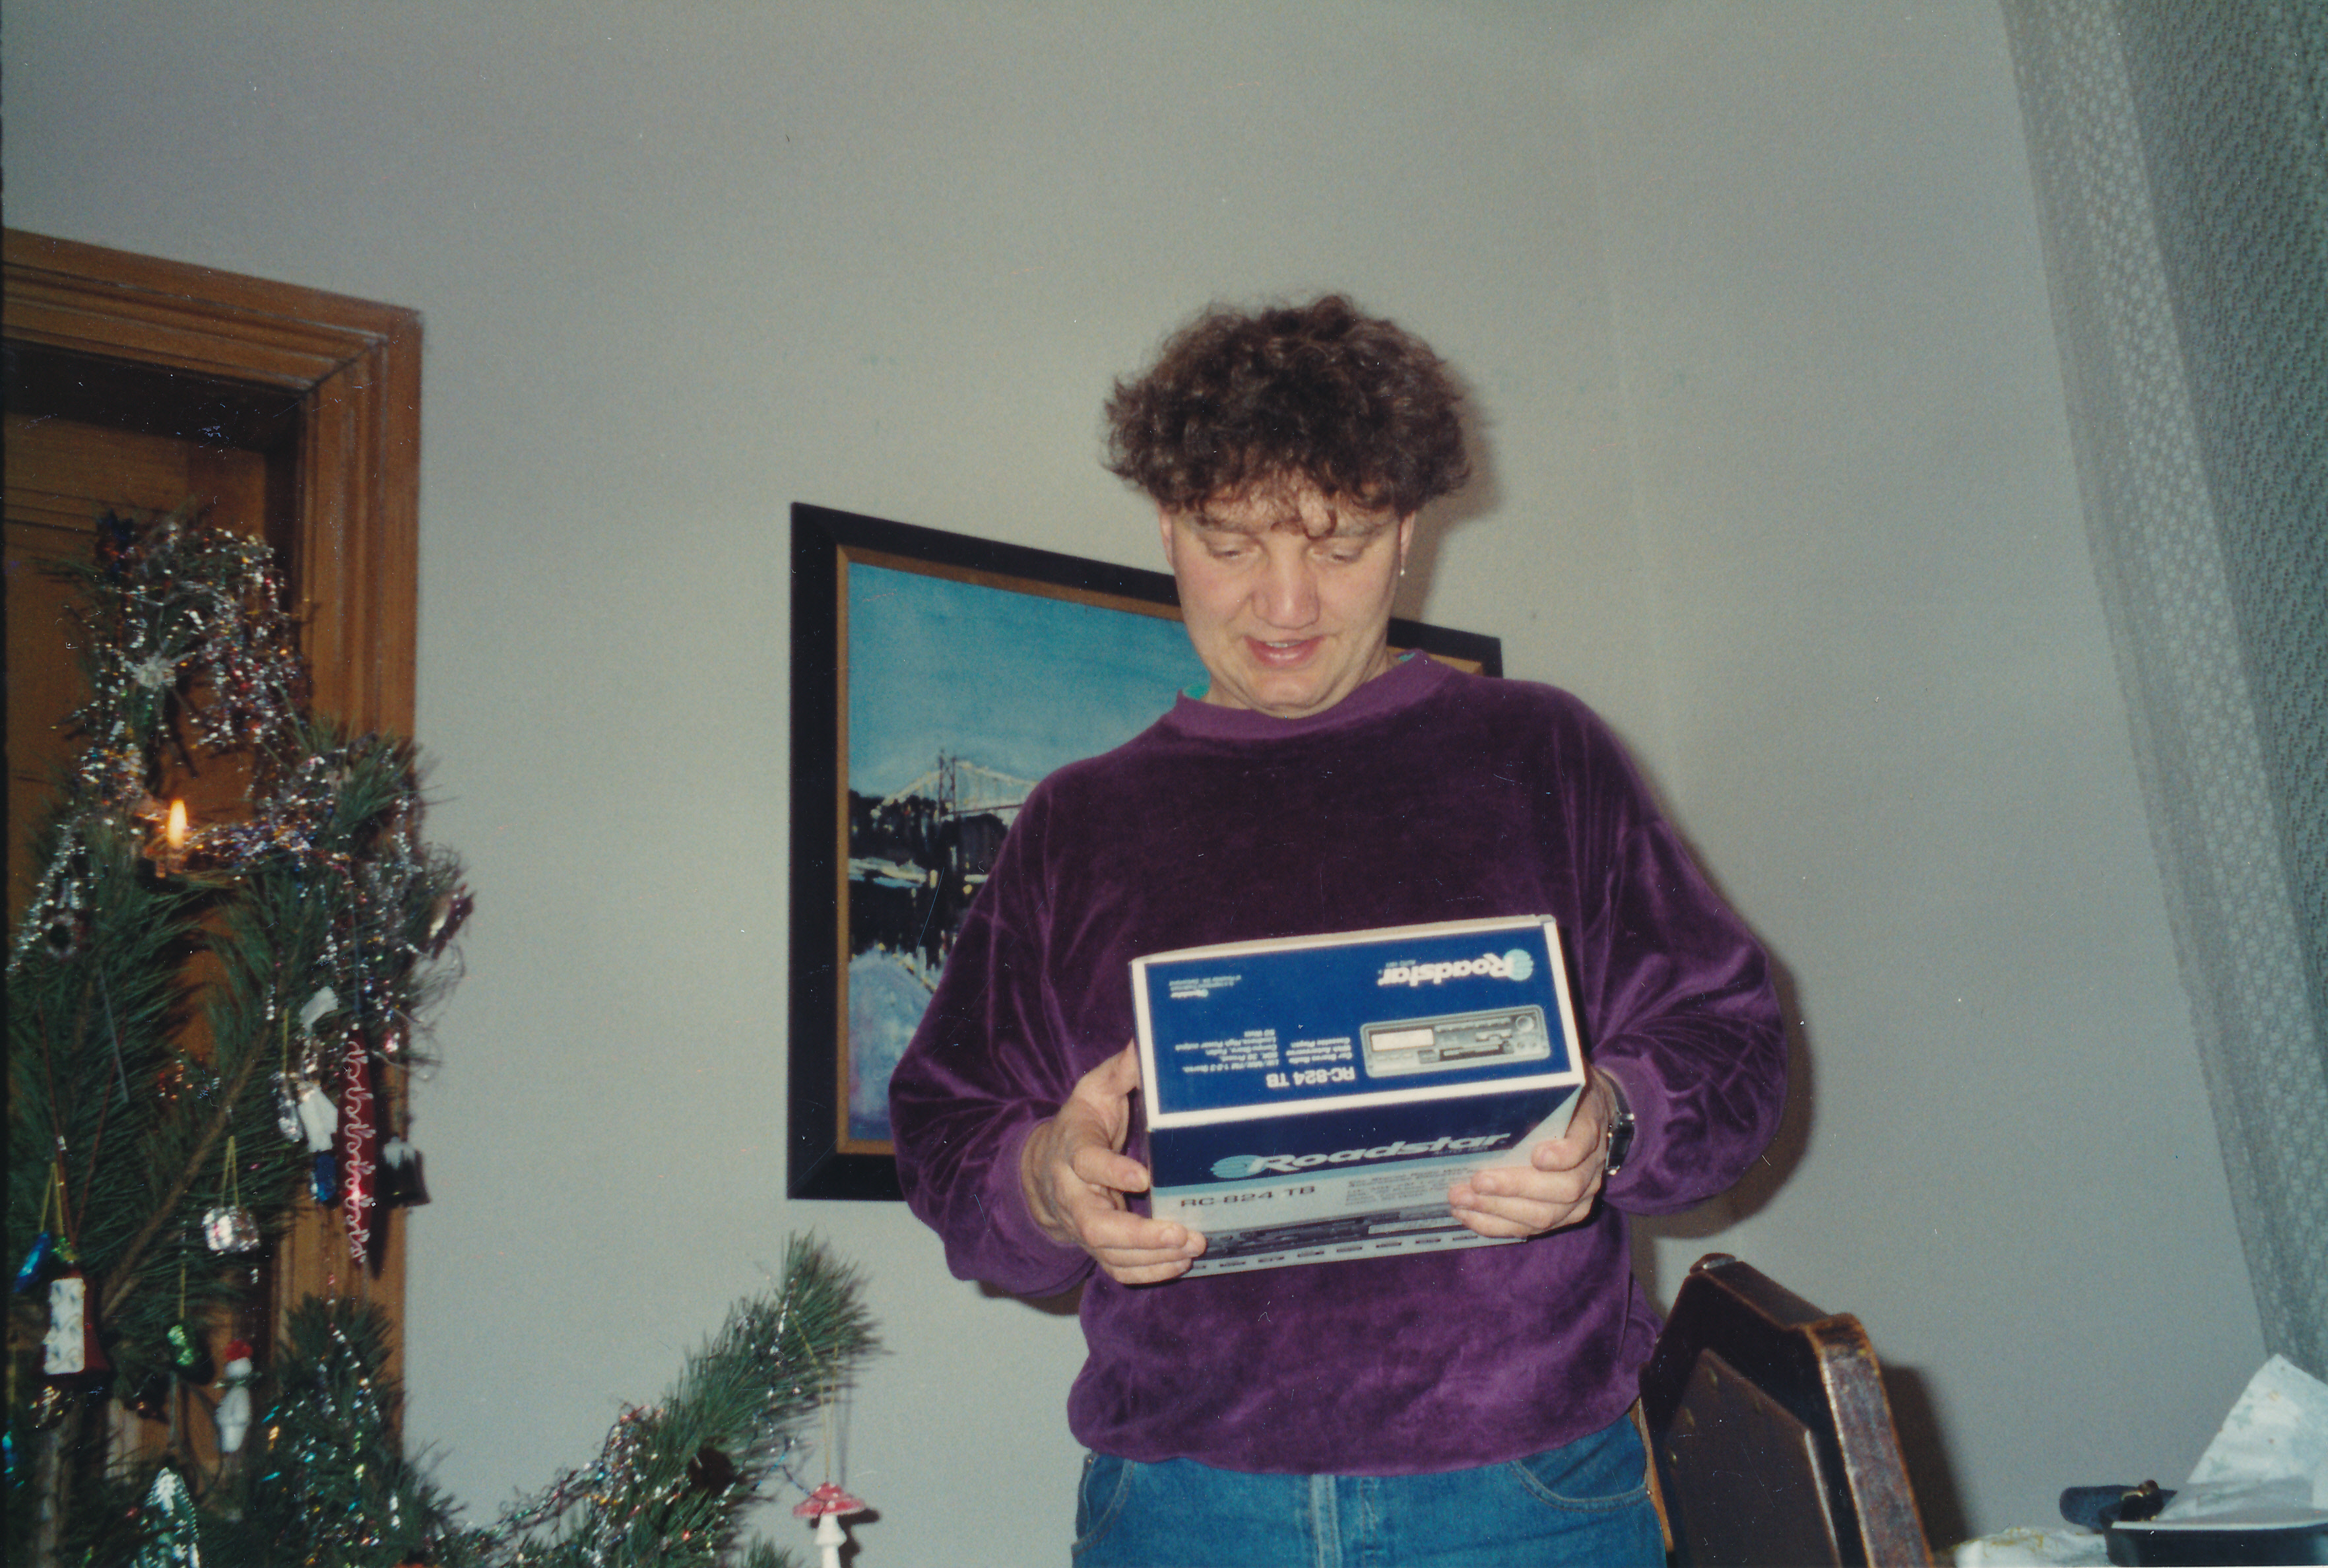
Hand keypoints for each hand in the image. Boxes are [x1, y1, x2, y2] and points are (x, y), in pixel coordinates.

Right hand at [1020, 1043, 1205, 1284]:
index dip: (1110, 1172)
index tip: (1142, 1176)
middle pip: (1094, 1225)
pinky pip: (1116, 1268)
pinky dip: (1146, 1272)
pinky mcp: (1095, 1245)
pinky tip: (1178, 1264)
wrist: (1044, 1169)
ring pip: (1108, 1252)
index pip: (1084, 1162)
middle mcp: (1072, 1193)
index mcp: (1071, 1149)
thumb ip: (1120, 1071)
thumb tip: (1145, 1042)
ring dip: (1151, 1256)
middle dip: (1137, 1235)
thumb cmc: (1080, 1124)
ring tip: (1191, 1247)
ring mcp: (1082, 1224)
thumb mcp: (1094, 1090)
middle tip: (1180, 1233)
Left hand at [1446, 1069, 1617, 1239]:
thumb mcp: (1559, 1081)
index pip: (1583, 1145)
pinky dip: (1498, 1225)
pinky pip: (1533, 1228)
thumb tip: (1490, 1075)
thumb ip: (1538, 1083)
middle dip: (1514, 1188)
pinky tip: (1469, 1216)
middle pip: (1562, 1188)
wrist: (1594, 1117)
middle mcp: (1591, 1168)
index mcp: (1588, 1127)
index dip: (1563, 1154)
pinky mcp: (1565, 1215)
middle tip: (1476, 1182)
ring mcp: (1581, 1196)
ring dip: (1498, 1211)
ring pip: (1546, 1215)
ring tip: (1462, 1201)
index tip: (1538, 1155)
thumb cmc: (1563, 1098)